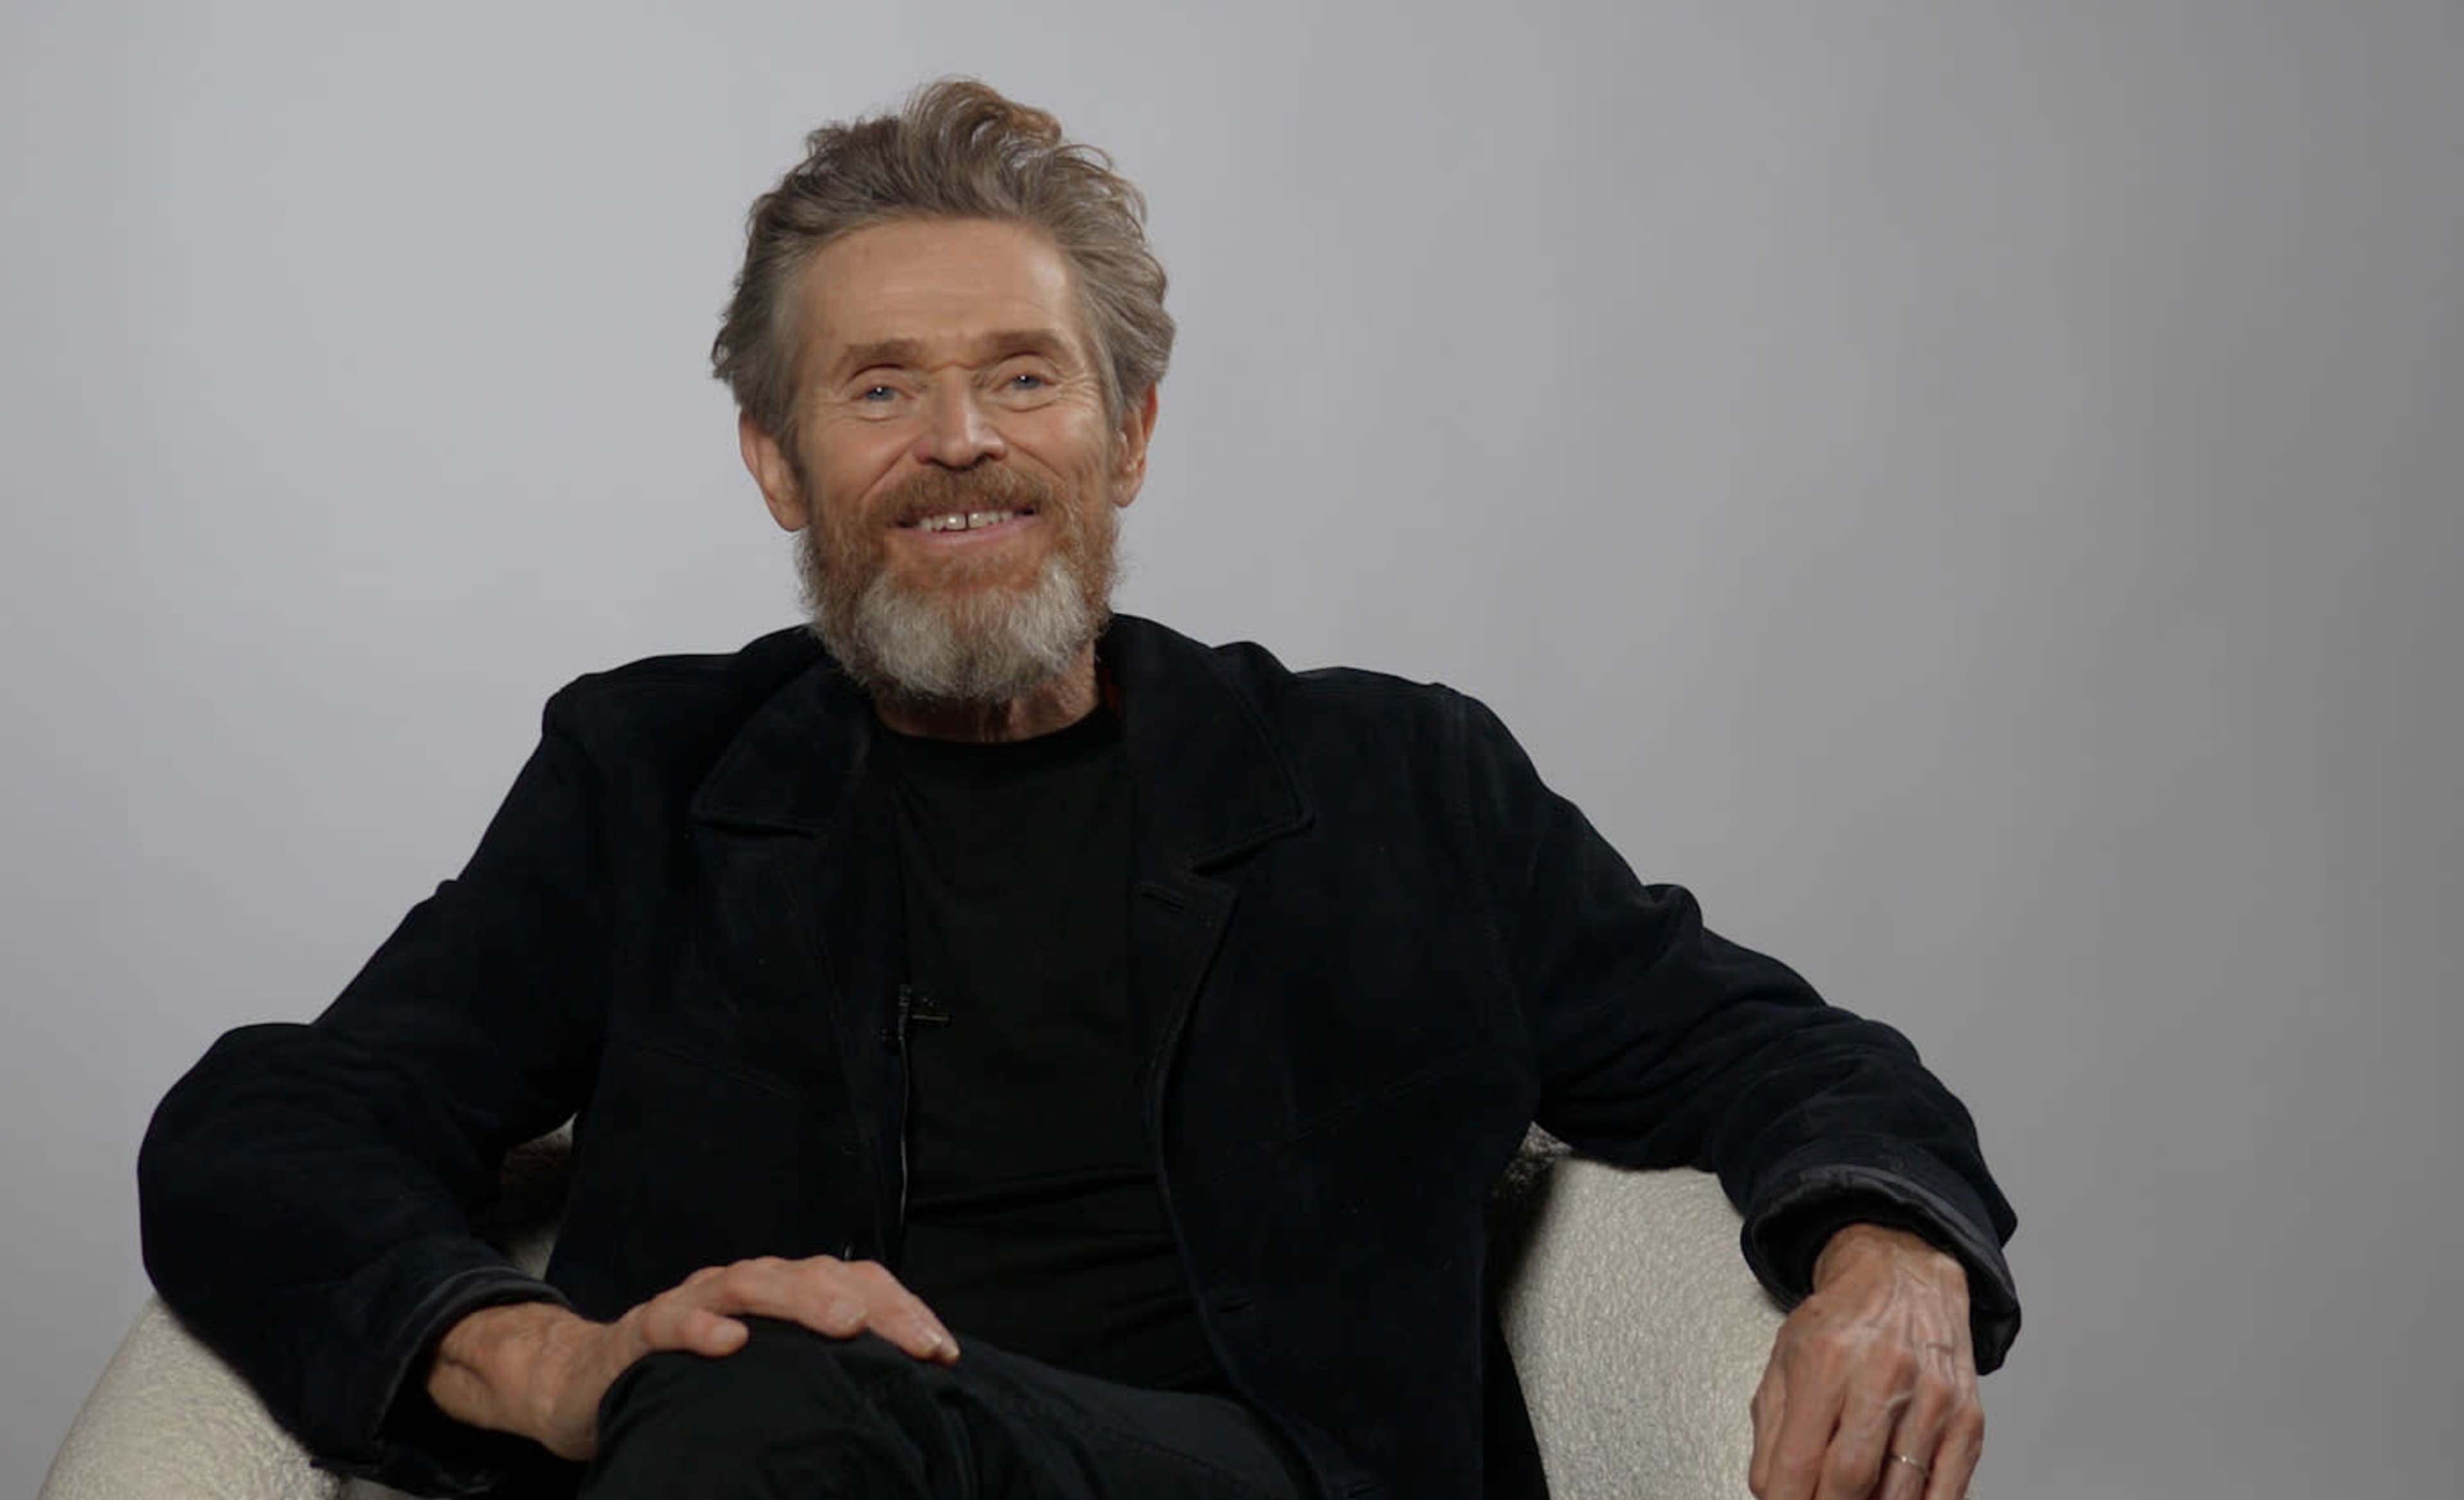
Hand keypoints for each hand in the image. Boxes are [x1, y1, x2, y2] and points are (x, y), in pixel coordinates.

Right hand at [425, 1254, 958, 1460]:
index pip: (857, 1284)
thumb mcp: (769, 1374)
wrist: (589, 1381)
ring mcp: (695, 1302)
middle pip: (816, 1274)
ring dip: (800, 1297)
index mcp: (786, 1295)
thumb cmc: (696, 1380)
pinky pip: (672, 1321)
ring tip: (843, 1322)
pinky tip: (731, 1344)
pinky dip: (701, 1328)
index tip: (946, 1353)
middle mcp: (747, 1286)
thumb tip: (902, 1406)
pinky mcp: (643, 1330)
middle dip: (871, 1302)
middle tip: (914, 1340)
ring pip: (752, 1281)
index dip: (904, 1311)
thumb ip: (822, 1373)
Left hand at [1747, 1225, 1981, 1499]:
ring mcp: (1931, 1401)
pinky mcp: (1967, 1420)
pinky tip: (1894, 1498)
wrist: (1904, 1277)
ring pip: (1899, 1493)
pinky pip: (1947, 1491)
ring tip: (1853, 1497)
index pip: (1800, 1461)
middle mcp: (1882, 1378)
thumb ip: (1771, 1431)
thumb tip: (1772, 1491)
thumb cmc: (1843, 1320)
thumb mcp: (1785, 1359)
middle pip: (1850, 1481)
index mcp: (1826, 1362)